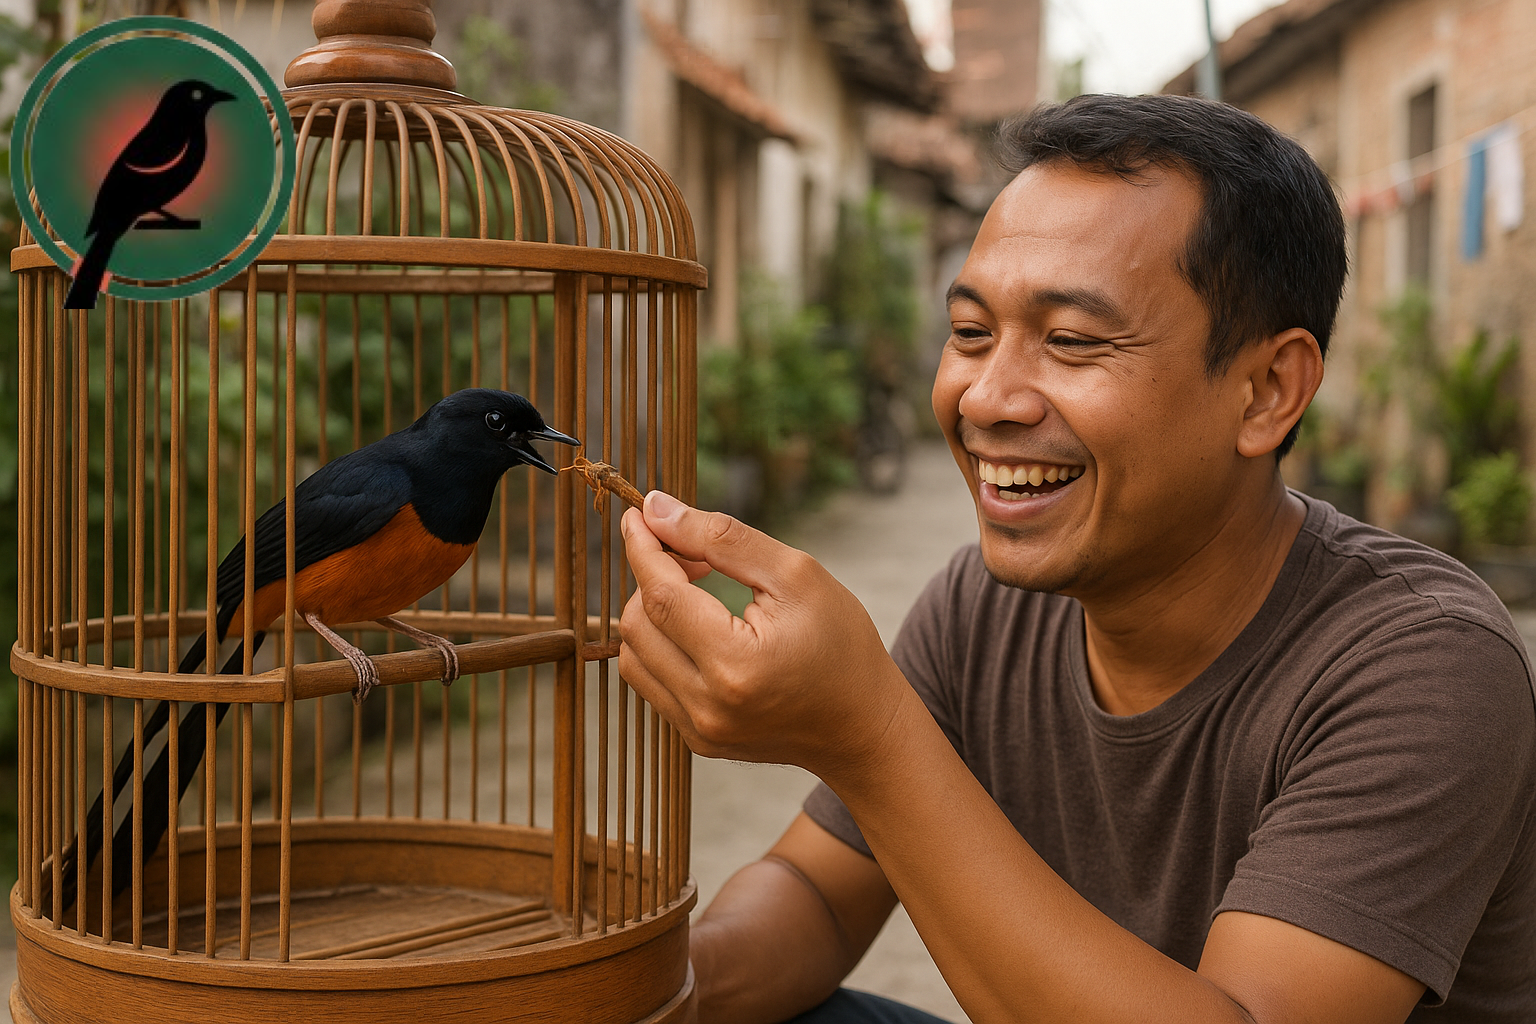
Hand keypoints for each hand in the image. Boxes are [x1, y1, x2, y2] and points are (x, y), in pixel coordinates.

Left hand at [618, 491, 905, 780]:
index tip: (638, 514)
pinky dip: (662, 644)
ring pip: (634, 655)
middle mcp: (707, 706)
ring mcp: (699, 730)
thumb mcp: (796, 575)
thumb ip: (721, 538)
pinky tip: (698, 627)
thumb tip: (657, 510)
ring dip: (652, 612)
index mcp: (735, 665)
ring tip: (697, 590)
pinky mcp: (697, 739)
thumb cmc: (841, 644)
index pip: (661, 596)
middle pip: (637, 625)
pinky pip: (652, 681)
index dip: (642, 548)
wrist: (863, 725)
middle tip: (692, 555)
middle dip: (652, 577)